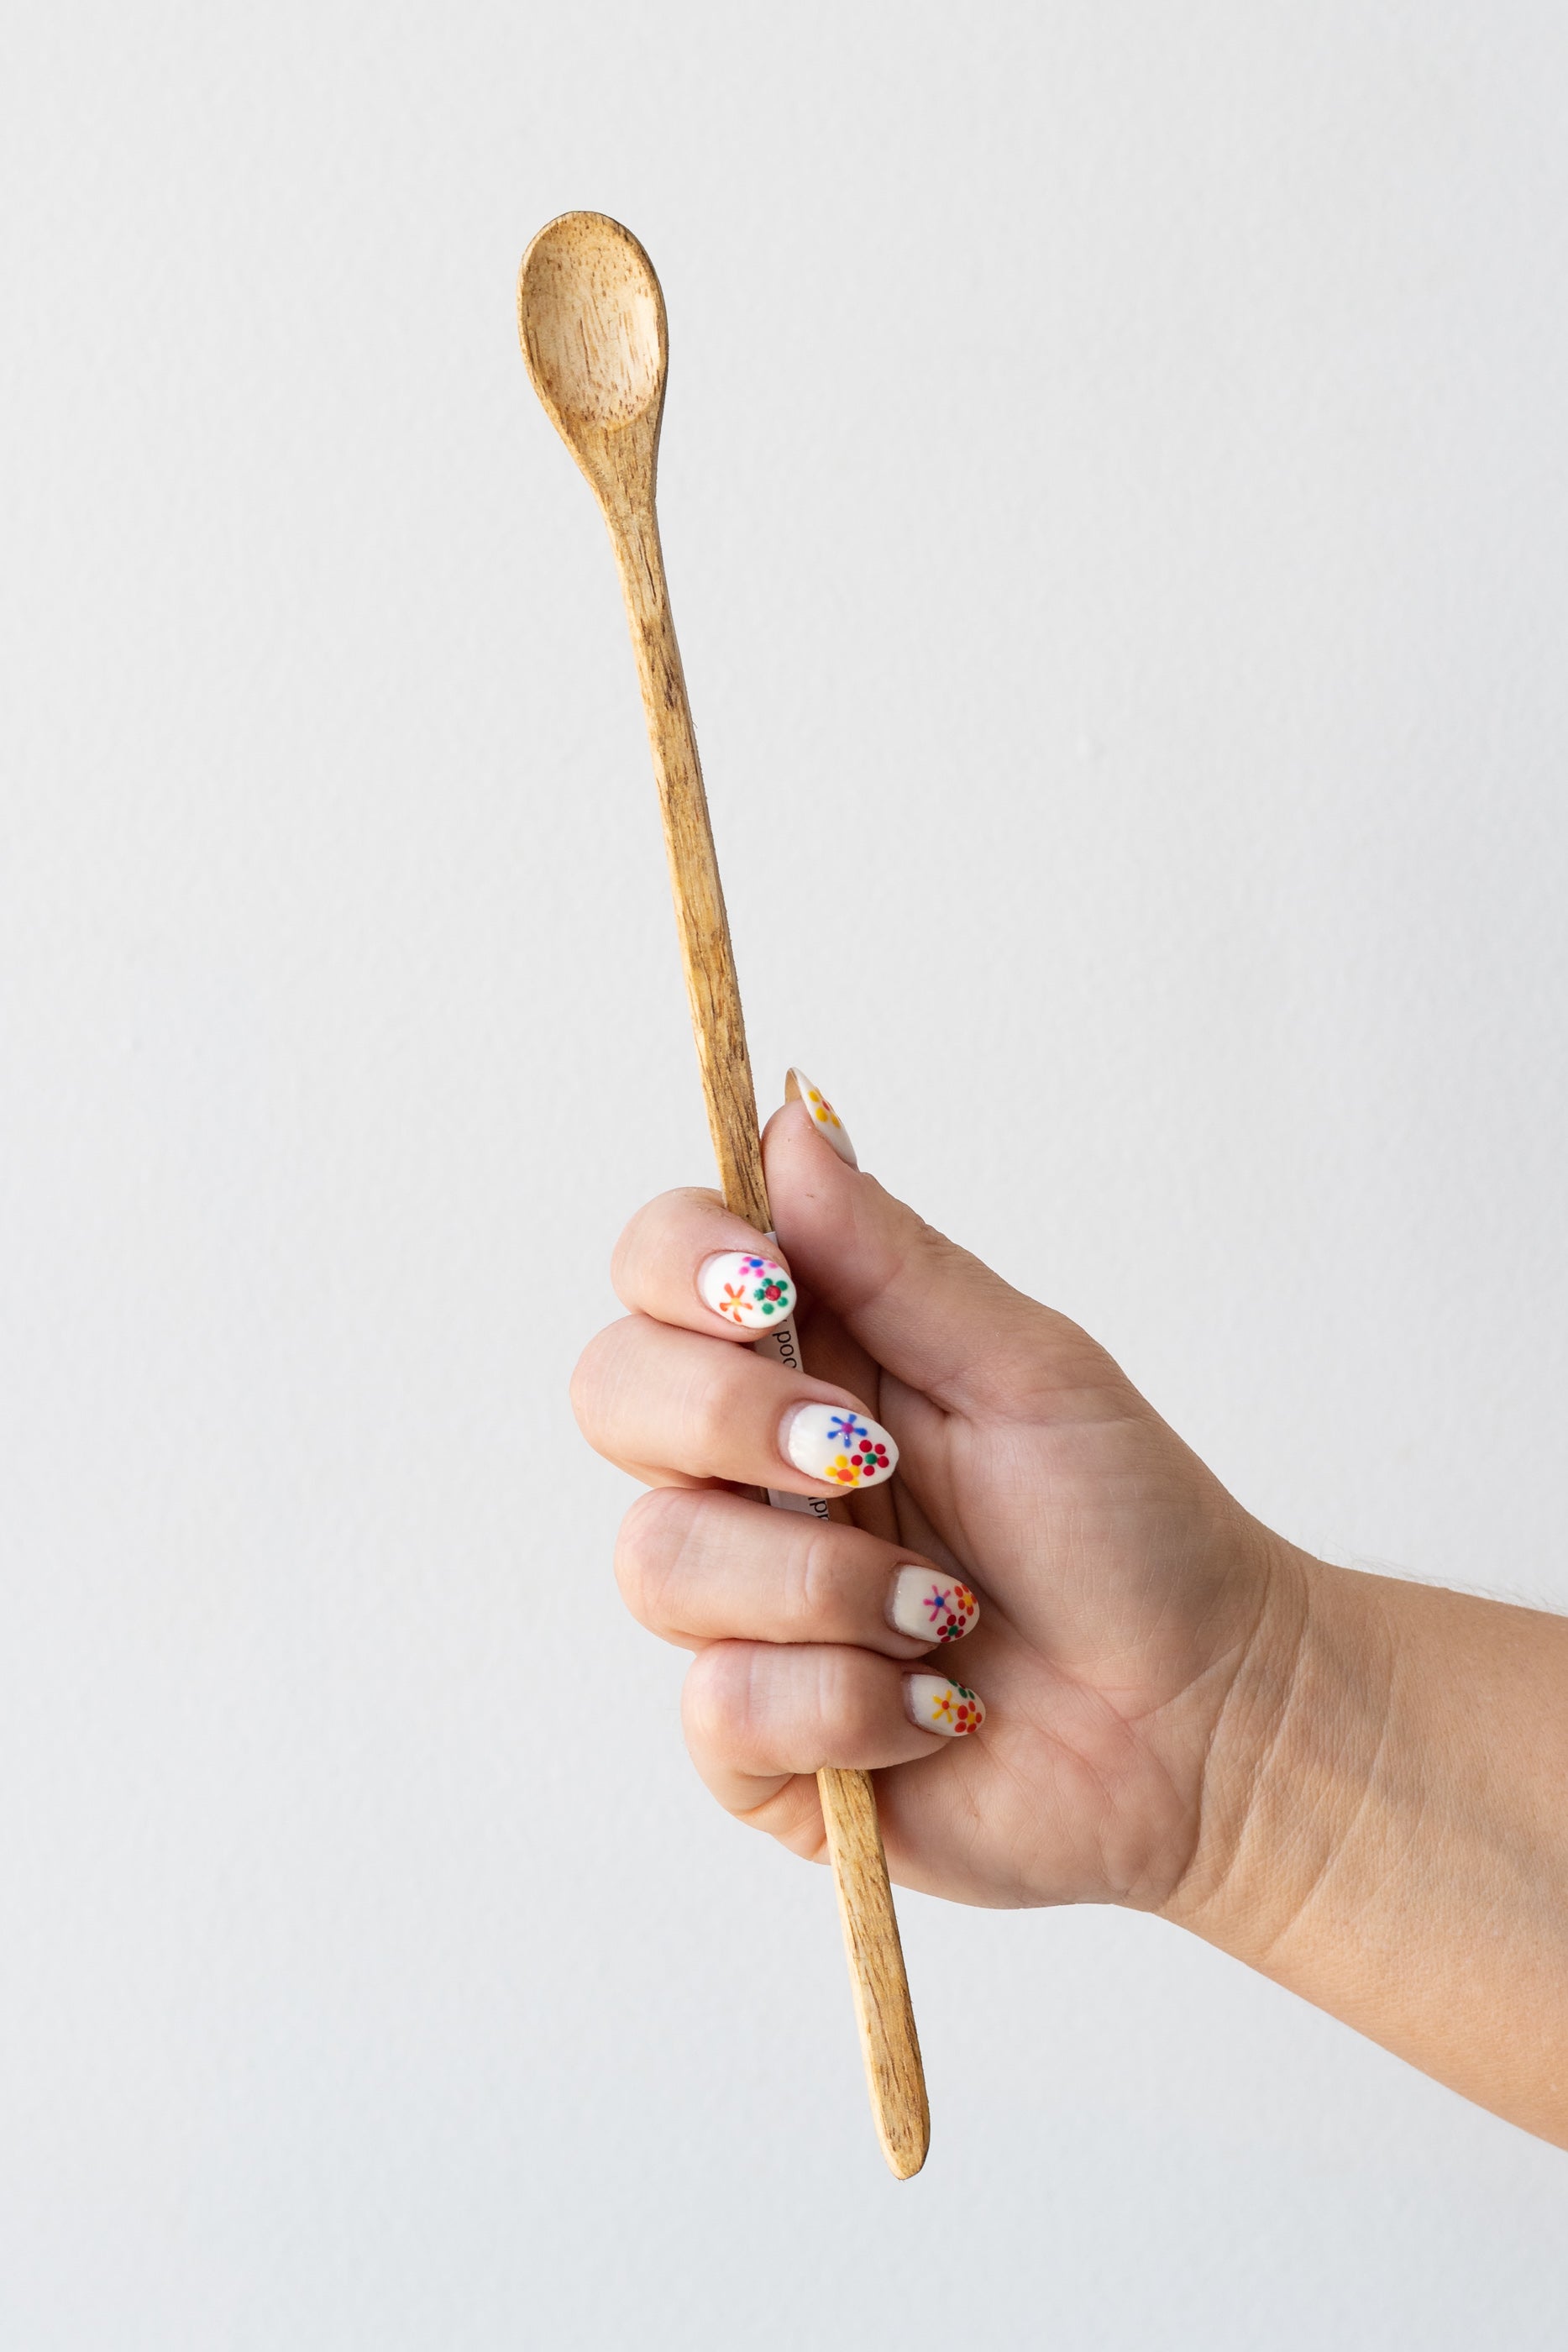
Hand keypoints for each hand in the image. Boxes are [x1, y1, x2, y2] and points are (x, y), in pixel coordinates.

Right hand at [570, 1087, 1291, 1911]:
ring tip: (947, 1613)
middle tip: (864, 1455)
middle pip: (612, 1393)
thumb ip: (891, 1256)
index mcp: (807, 1359)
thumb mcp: (1025, 1367)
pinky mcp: (754, 1738)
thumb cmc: (1131, 1528)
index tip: (765, 1289)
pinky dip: (848, 1701)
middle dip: (734, 1420)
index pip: (656, 1268)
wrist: (1205, 1718)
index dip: (678, 1265)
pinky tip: (935, 1705)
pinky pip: (719, 1706)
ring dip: (826, 1585)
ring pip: (658, 1560)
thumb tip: (788, 1113)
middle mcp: (747, 1473)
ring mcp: (742, 1606)